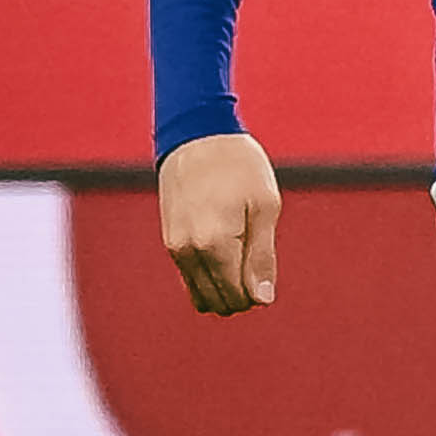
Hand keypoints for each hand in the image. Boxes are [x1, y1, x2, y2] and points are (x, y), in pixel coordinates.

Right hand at [159, 131, 282, 314]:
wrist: (196, 133)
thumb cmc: (239, 167)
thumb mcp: (265, 207)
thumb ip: (262, 257)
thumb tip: (262, 300)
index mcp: (215, 244)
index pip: (237, 296)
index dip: (258, 293)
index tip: (266, 266)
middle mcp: (188, 252)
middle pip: (217, 302)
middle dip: (241, 295)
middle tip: (256, 261)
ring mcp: (174, 247)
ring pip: (199, 295)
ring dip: (224, 289)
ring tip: (243, 255)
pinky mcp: (169, 239)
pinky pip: (188, 277)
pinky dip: (208, 277)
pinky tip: (226, 251)